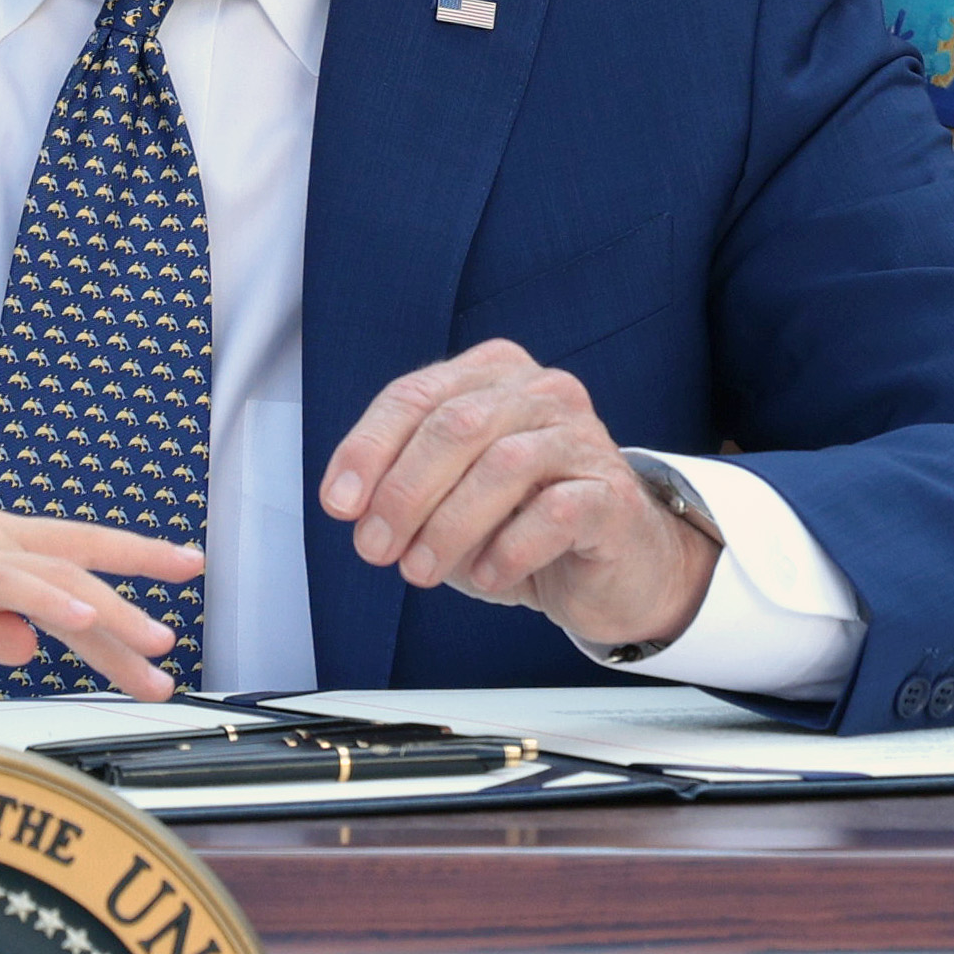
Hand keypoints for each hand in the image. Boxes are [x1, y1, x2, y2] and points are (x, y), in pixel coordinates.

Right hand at [0, 475, 206, 691]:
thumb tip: (29, 649)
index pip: (73, 553)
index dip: (129, 566)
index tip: (178, 577)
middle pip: (81, 563)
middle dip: (138, 597)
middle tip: (177, 641)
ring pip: (59, 575)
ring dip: (113, 612)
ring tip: (157, 644)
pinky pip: (7, 582)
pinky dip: (51, 598)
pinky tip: (83, 614)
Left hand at [319, 341, 711, 659]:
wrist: (614, 570)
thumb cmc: (524, 526)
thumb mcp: (449, 502)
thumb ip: (404, 488)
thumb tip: (355, 506)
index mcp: (493, 377)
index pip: (415, 395)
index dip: (368, 449)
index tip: (338, 504)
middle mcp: (542, 393)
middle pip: (456, 425)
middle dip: (403, 491)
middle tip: (375, 549)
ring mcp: (584, 439)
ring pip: (504, 465)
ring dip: (448, 525)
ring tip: (420, 571)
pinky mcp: (614, 495)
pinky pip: (557, 512)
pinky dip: (510, 549)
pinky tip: (488, 576)